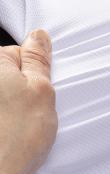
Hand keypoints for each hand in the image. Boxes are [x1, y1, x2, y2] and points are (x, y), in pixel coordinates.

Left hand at [0, 29, 56, 173]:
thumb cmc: (15, 138)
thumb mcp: (41, 90)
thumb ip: (38, 59)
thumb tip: (38, 35)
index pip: (19, 52)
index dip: (34, 71)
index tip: (37, 88)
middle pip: (10, 74)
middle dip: (23, 88)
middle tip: (31, 109)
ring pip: (6, 95)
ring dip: (13, 106)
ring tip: (19, 126)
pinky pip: (4, 112)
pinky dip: (6, 120)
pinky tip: (10, 134)